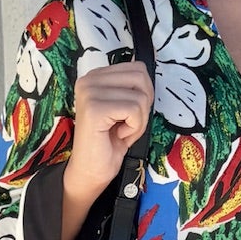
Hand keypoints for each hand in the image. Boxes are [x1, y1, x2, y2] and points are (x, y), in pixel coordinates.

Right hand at [69, 59, 154, 193]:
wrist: (92, 170)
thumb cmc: (110, 142)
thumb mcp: (125, 107)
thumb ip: (134, 87)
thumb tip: (151, 70)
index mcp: (95, 76)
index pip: (138, 68)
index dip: (144, 95)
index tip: (127, 114)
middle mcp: (89, 80)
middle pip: (141, 78)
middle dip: (143, 106)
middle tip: (127, 124)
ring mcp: (90, 93)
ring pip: (140, 97)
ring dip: (138, 120)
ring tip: (121, 130)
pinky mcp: (94, 108)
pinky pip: (134, 111)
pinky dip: (134, 128)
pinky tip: (118, 135)